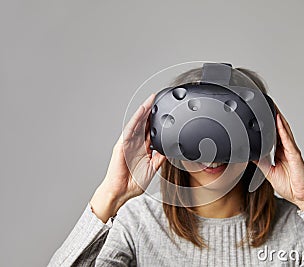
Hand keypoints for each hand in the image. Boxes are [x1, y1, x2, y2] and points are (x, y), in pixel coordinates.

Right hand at [90, 94, 165, 221]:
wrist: (121, 192)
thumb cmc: (133, 183)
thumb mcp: (153, 168)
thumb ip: (160, 158)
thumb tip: (170, 149)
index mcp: (143, 149)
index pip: (151, 131)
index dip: (157, 121)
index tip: (165, 112)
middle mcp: (136, 144)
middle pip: (144, 123)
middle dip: (151, 111)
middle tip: (158, 99)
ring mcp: (128, 143)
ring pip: (137, 123)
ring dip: (143, 111)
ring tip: (151, 100)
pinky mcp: (122, 144)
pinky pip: (129, 129)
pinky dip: (135, 120)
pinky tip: (141, 112)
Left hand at [253, 105, 303, 210]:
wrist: (301, 197)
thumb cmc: (289, 186)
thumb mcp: (269, 172)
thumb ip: (261, 162)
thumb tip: (250, 154)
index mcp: (281, 152)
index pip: (273, 134)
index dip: (268, 124)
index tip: (260, 115)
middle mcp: (287, 149)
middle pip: (279, 129)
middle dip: (273, 116)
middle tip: (265, 104)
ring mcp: (292, 150)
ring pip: (284, 130)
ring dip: (278, 118)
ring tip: (272, 106)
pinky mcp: (295, 155)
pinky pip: (287, 139)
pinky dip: (282, 129)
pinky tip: (278, 121)